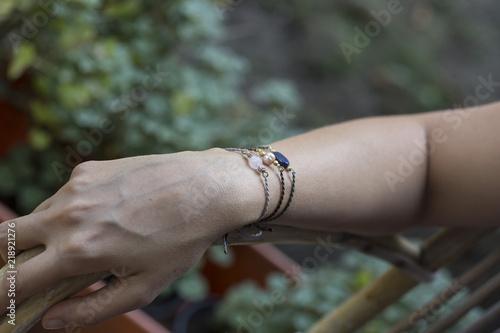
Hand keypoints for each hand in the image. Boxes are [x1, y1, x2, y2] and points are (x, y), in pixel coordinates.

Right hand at [0, 149, 257, 328]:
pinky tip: (103, 216)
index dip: (0, 298)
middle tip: (22, 273)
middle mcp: (69, 214)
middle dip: (4, 260)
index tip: (1, 304)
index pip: (14, 280)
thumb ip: (90, 309)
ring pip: (37, 216)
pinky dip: (68, 212)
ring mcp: (76, 186)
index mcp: (79, 250)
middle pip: (4, 239)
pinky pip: (63, 196)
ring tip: (82, 244)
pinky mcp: (88, 169)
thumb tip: (49, 321)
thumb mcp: (142, 288)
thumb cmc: (180, 241)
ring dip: (42, 235)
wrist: (208, 188)